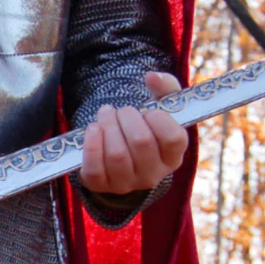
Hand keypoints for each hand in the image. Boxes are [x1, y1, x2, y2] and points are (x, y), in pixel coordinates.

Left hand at [80, 71, 187, 194]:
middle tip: (120, 110)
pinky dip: (91, 146)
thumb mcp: (160, 106)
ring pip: (117, 155)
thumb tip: (152, 77)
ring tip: (105, 115)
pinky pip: (95, 169)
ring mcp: (127, 183)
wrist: (119, 153)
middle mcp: (153, 174)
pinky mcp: (102, 186)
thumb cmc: (144, 126)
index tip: (148, 111)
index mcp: (173, 156)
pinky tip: (93, 129)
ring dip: (107, 126)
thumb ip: (165, 86)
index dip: (159, 119)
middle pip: (140, 142)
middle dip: (126, 117)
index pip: (173, 139)